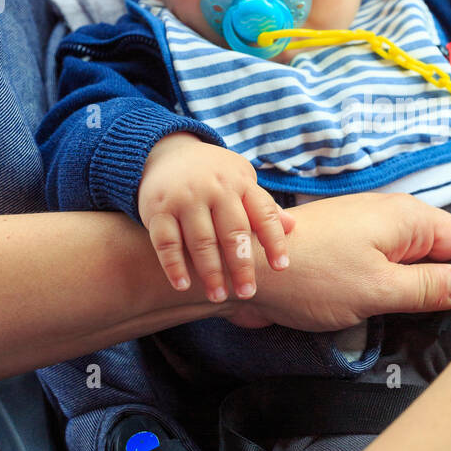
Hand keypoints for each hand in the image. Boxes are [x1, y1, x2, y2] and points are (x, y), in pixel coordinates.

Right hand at [138, 133, 294, 302]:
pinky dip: (174, 266)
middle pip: (233, 232)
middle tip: (248, 292)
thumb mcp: (240, 181)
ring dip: (211, 272)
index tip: (281, 267)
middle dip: (241, 265)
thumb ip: (262, 206)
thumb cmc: (214, 177)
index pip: (263, 213)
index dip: (274, 241)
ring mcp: (185, 198)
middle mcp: (214, 188)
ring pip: (201, 240)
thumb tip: (292, 226)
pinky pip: (167, 242)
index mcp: (240, 183)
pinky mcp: (157, 209)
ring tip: (218, 296)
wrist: (165, 154)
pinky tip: (183, 286)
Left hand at [223, 192, 450, 331]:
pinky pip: (384, 266)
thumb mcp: (380, 290)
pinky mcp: (348, 247)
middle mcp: (392, 216)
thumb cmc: (310, 276)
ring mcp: (368, 230)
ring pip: (411, 262)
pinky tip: (373, 309)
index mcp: (408, 217)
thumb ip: (431, 287)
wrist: (245, 272)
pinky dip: (384, 288)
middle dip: (439, 286)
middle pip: (440, 252)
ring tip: (397, 315)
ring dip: (409, 291)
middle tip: (429, 320)